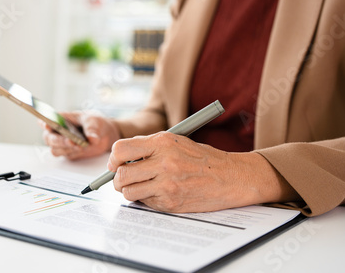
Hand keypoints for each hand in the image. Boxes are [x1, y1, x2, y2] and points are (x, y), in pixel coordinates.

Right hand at [40, 111, 120, 160]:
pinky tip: (82, 149)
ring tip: (80, 146)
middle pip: (49, 138)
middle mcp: (58, 131)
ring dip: (66, 149)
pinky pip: (65, 155)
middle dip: (58, 140)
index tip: (47, 125)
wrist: (104, 134)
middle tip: (71, 141)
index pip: (46, 120)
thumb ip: (92, 130)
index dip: (43, 123)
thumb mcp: (94, 121)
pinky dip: (73, 153)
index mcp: (60, 119)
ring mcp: (62, 143)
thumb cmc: (95, 122)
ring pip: (55, 149)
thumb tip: (92, 139)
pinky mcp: (68, 152)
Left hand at [107, 132, 299, 212]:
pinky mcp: (171, 202)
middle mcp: (163, 162)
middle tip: (123, 179)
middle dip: (117, 179)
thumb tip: (120, 158)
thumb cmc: (202, 158)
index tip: (115, 164)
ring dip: (130, 191)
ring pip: (129, 192)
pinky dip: (147, 200)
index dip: (113, 159)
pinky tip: (159, 192)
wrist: (231, 177)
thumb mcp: (176, 141)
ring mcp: (167, 184)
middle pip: (120, 174)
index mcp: (162, 142)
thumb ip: (148, 146)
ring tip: (141, 187)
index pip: (121, 149)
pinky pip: (145, 203)